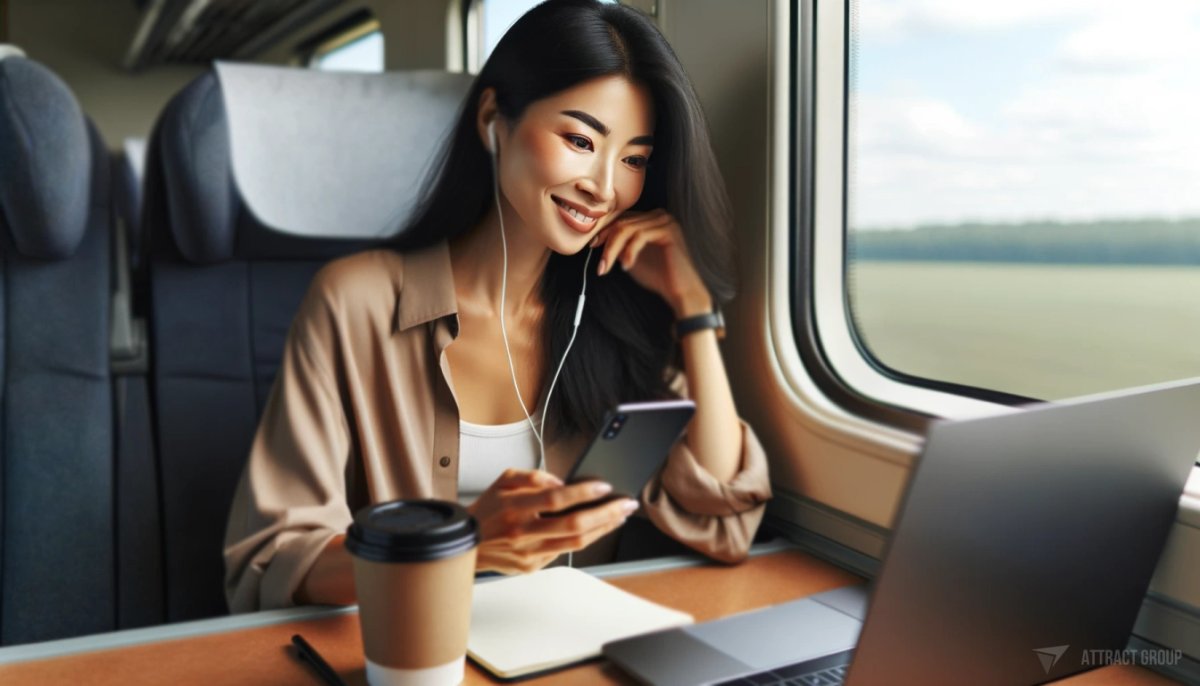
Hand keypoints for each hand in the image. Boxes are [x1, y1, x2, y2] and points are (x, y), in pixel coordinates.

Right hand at [466, 469, 638, 573]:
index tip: (605, 486)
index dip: (584, 492)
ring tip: (619, 516)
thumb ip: (534, 477)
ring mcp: (528, 553)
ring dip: (603, 529)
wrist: (466, 542)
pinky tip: (598, 528)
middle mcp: (522, 532)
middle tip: (626, 504)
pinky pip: (565, 552)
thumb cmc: (488, 509)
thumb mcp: (504, 480)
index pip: (556, 499)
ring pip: (575, 544)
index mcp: (514, 507)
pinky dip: (585, 539)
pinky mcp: (531, 566)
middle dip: (606, 514)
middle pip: (573, 526)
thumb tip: (562, 483)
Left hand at [590, 209, 712, 317]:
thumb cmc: (657, 276)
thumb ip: (618, 245)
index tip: (592, 247)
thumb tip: (596, 238)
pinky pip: (640, 236)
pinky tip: (626, 267)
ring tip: (607, 268)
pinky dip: (629, 252)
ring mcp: (665, 220)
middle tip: (600, 265)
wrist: (679, 291)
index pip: (622, 219)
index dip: (604, 231)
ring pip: (627, 229)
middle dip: (607, 244)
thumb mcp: (630, 256)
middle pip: (622, 223)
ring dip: (613, 250)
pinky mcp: (668, 230)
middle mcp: (659, 215)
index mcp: (650, 219)